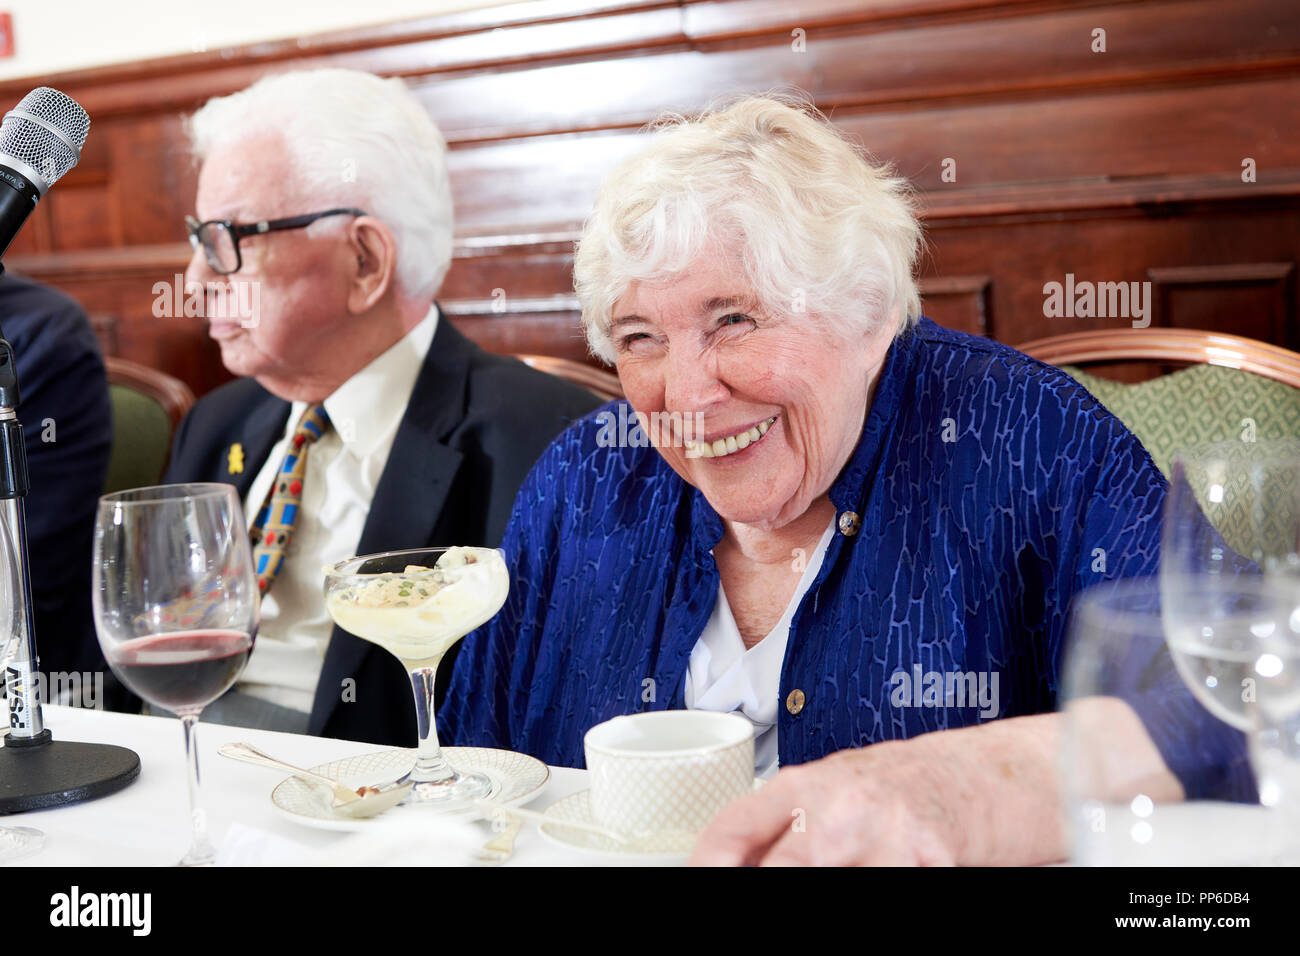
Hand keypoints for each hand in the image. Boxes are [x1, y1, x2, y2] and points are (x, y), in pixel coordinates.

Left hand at [687, 740, 965, 865]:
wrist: (990, 774)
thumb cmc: (905, 789)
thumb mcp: (833, 792)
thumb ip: (784, 826)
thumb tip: (729, 862)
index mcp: (802, 786)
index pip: (730, 832)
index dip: (707, 867)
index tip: (703, 881)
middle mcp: (835, 807)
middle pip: (778, 872)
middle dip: (766, 890)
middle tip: (779, 892)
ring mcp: (882, 836)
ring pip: (831, 885)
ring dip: (839, 885)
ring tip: (853, 868)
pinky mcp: (929, 862)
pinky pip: (887, 889)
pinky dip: (882, 882)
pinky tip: (885, 870)